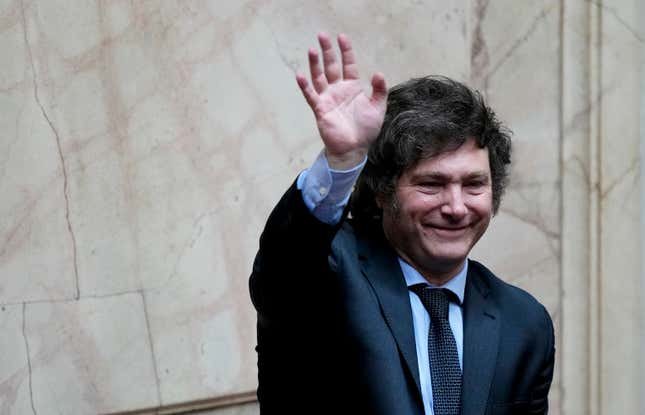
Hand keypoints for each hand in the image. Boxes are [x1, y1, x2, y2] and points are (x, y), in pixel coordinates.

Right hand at [296, 33, 386, 169]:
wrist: (355, 148)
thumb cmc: (366, 129)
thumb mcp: (378, 108)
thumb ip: (379, 90)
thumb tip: (378, 73)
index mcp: (353, 87)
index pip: (348, 64)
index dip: (345, 51)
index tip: (342, 37)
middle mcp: (338, 90)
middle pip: (331, 66)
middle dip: (327, 51)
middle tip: (322, 35)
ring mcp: (328, 98)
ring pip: (319, 77)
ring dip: (315, 64)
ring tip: (312, 49)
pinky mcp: (320, 109)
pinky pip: (311, 96)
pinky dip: (305, 86)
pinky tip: (300, 76)